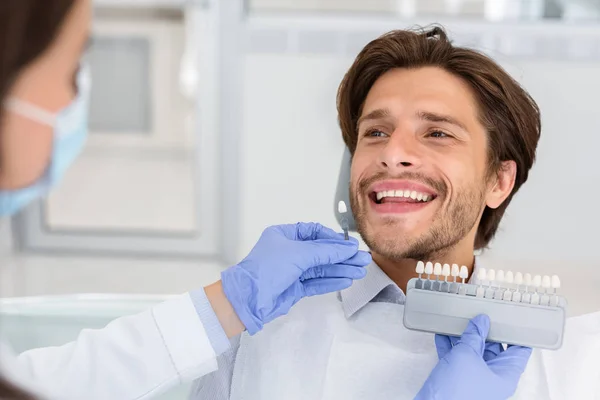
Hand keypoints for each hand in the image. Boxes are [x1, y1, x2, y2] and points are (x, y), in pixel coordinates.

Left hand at [221, 222, 370, 334]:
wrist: (248, 300)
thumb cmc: (267, 269)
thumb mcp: (298, 254)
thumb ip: (326, 251)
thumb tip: (349, 248)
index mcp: (285, 235)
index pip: (314, 232)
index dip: (333, 239)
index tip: (350, 246)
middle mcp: (289, 251)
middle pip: (321, 251)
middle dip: (341, 256)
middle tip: (363, 260)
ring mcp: (292, 270)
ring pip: (321, 268)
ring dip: (340, 269)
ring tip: (360, 271)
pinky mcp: (294, 287)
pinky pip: (317, 281)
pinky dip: (332, 281)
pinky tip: (347, 280)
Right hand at [415, 314, 531, 399]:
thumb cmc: (457, 390)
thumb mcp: (466, 354)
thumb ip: (474, 335)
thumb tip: (481, 321)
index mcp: (504, 375)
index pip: (519, 351)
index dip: (517, 334)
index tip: (513, 318)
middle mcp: (492, 378)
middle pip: (494, 348)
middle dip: (485, 331)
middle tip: (480, 313)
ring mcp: (474, 378)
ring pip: (473, 352)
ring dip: (464, 336)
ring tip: (460, 319)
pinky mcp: (457, 379)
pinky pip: (456, 357)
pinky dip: (450, 345)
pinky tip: (443, 333)